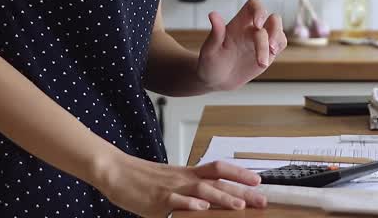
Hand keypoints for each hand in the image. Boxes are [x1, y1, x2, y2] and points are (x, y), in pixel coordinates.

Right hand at [97, 153, 266, 216]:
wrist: (116, 171)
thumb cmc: (142, 179)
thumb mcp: (170, 181)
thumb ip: (189, 189)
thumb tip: (208, 201)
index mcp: (187, 173)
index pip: (218, 168)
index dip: (239, 173)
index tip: (258, 180)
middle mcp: (184, 178)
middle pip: (217, 181)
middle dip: (241, 190)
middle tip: (262, 199)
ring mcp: (171, 188)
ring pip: (201, 191)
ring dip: (222, 198)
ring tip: (239, 206)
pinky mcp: (157, 199)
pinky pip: (175, 202)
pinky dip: (189, 205)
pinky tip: (201, 210)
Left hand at [196, 0, 286, 91]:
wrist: (216, 80)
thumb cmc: (210, 62)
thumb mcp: (209, 50)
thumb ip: (215, 33)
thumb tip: (212, 14)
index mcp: (238, 23)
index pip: (253, 5)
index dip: (259, 10)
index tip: (257, 24)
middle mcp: (252, 29)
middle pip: (273, 18)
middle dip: (274, 29)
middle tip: (269, 45)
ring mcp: (262, 41)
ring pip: (278, 31)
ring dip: (276, 42)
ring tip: (265, 59)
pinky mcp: (268, 53)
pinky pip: (280, 44)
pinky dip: (277, 49)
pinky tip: (264, 62)